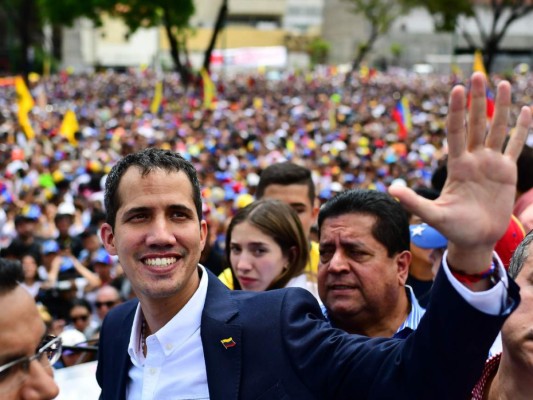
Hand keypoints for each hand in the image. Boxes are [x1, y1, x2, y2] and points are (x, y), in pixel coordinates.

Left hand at [389, 72, 530, 272]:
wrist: (475, 239)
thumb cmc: (452, 228)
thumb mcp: (433, 215)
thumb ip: (414, 202)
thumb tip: (391, 189)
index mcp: (456, 165)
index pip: (455, 131)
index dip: (456, 111)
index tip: (456, 89)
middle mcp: (473, 159)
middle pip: (476, 123)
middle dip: (476, 100)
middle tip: (477, 74)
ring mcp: (491, 164)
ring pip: (497, 129)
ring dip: (501, 107)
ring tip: (502, 83)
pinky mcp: (507, 172)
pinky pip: (514, 146)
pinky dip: (521, 130)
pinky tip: (526, 110)